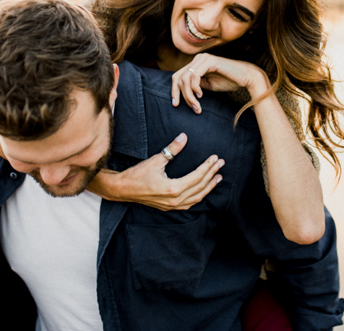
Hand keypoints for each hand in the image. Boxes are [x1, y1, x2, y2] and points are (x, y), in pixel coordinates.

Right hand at [98, 132, 224, 210]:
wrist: (122, 189)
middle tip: (221, 164)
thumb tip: (184, 137)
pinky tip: (203, 190)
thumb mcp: (156, 160)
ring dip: (208, 187)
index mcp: (173, 189)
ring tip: (218, 177)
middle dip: (212, 174)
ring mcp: (172, 206)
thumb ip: (172, 149)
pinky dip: (199, 196)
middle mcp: (175, 200)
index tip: (215, 158)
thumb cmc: (137, 175)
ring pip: (197, 198)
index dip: (208, 167)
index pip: (197, 177)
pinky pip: (189, 203)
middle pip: (200, 187)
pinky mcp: (169, 207)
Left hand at [171, 53, 268, 113]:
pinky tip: (201, 95)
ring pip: (185, 78)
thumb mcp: (207, 85)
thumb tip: (183, 93)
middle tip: (191, 107)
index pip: (177, 76)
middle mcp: (197, 59)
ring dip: (189, 95)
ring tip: (197, 105)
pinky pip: (194, 76)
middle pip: (178, 78)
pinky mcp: (209, 61)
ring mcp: (203, 58)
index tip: (175, 104)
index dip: (174, 91)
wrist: (246, 78)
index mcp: (196, 64)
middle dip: (181, 95)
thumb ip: (195, 86)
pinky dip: (195, 87)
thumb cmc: (229, 81)